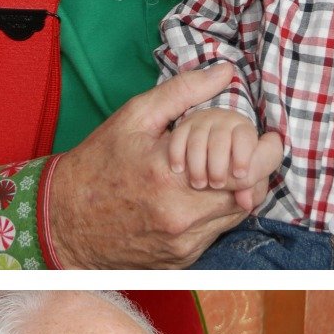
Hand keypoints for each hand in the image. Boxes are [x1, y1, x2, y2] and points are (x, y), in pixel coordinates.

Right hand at [48, 64, 282, 267]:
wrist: (63, 220)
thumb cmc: (98, 164)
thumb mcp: (135, 117)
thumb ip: (183, 92)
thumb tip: (225, 73)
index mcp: (169, 177)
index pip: (244, 170)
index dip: (265, 154)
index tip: (270, 139)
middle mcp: (179, 217)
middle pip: (247, 195)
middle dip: (254, 170)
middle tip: (249, 152)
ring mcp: (181, 244)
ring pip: (235, 217)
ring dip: (237, 192)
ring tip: (222, 171)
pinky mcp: (180, 261)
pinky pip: (215, 234)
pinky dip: (216, 213)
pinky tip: (200, 195)